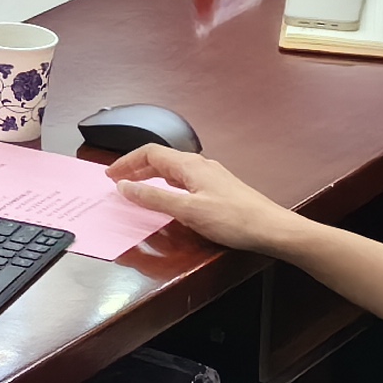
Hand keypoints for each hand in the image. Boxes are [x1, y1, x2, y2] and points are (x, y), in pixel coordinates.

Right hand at [107, 145, 287, 250]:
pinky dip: (166, 185)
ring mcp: (210, 176)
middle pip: (160, 160)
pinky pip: (184, 180)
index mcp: (190, 165)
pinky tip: (167, 197)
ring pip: (173, 170)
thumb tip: (125, 187)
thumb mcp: (187, 211)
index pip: (150, 153)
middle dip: (136, 168)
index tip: (110, 176)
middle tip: (118, 182)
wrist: (271, 228)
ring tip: (136, 189)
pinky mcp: (218, 189)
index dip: (127, 162)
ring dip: (151, 177)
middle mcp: (199, 165)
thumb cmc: (233, 219)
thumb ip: (154, 198)